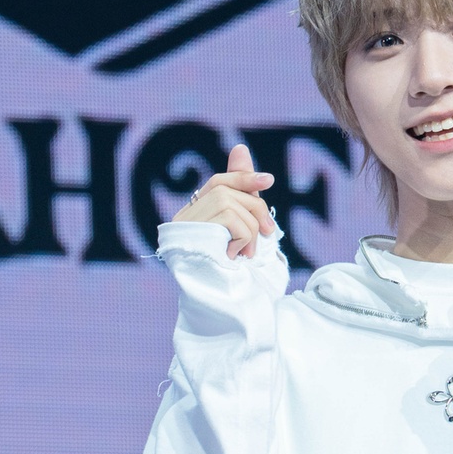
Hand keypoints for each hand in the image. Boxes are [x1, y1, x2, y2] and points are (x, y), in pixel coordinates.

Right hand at [172, 143, 275, 259]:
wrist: (226, 305)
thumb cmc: (235, 270)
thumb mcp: (243, 228)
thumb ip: (242, 193)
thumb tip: (240, 148)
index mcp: (194, 216)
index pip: (218, 182)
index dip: (243, 177)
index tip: (268, 179)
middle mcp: (184, 219)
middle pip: (227, 191)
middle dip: (255, 208)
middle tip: (267, 232)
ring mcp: (185, 228)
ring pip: (231, 204)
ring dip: (250, 229)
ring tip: (247, 253)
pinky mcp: (192, 237)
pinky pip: (230, 218)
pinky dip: (243, 236)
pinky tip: (236, 256)